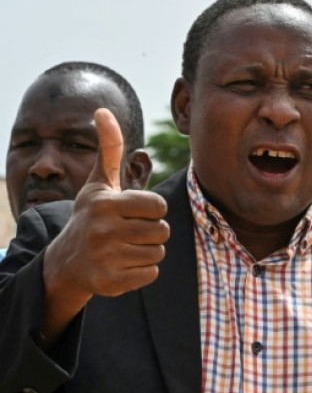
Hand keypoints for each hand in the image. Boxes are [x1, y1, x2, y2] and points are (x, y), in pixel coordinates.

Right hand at [41, 109, 169, 340]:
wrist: (68, 260)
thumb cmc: (92, 216)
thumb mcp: (99, 184)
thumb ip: (109, 149)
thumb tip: (103, 111)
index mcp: (106, 204)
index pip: (159, 206)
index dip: (153, 210)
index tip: (135, 212)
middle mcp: (104, 230)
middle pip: (162, 231)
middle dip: (151, 231)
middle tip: (128, 232)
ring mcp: (107, 257)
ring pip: (158, 253)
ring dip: (147, 251)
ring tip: (124, 247)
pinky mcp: (111, 281)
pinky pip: (151, 274)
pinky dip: (142, 272)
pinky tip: (122, 264)